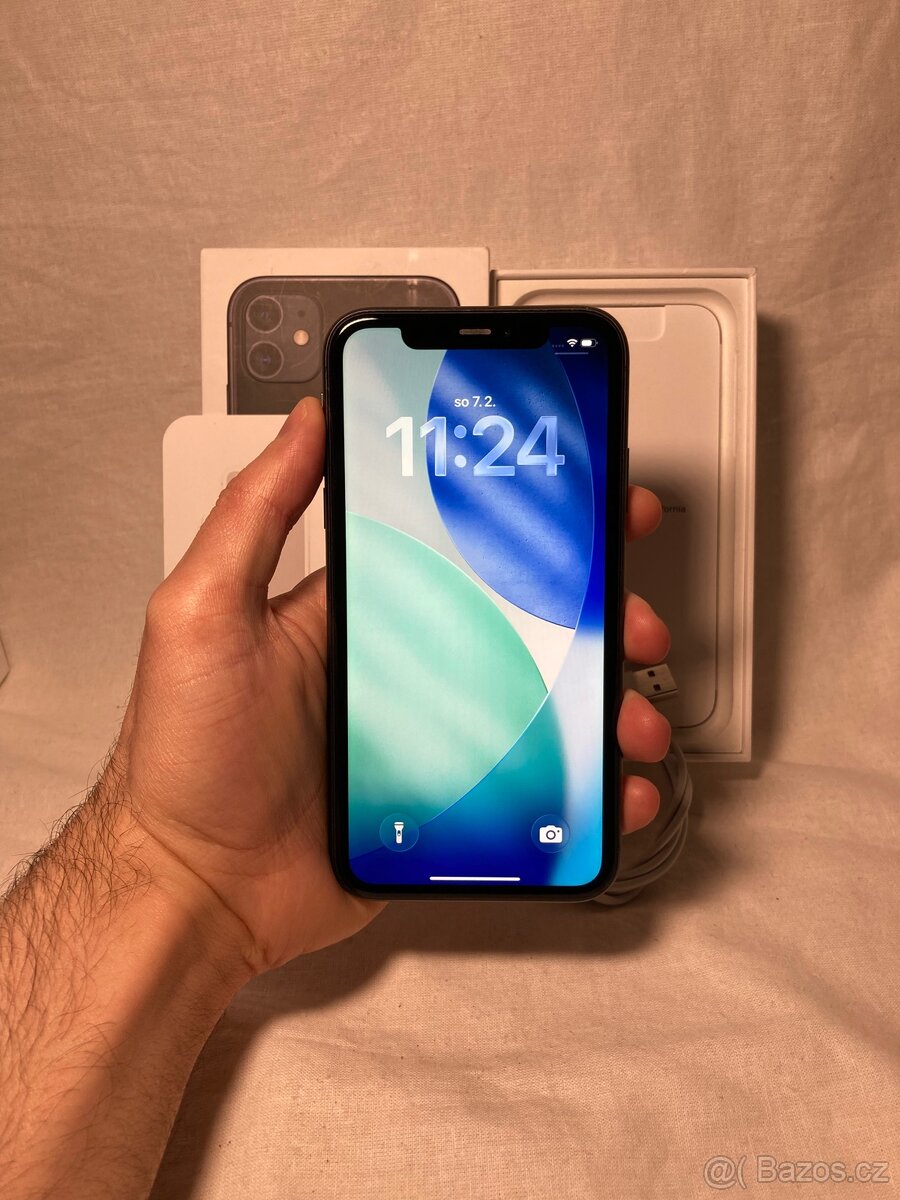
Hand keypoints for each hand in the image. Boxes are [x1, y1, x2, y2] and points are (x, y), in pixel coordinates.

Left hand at [108, 396, 669, 978]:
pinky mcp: (446, 804)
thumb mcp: (204, 613)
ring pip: (541, 703)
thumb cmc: (186, 757)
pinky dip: (585, 789)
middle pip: (519, 621)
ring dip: (602, 700)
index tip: (583, 496)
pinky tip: (613, 791)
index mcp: (357, 609)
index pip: (457, 543)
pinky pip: (533, 787)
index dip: (525, 520)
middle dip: (591, 612)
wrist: (193, 891)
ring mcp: (430, 736)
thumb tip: (307, 421)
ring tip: (631, 715)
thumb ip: (254, 514)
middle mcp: (401, 664)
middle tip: (630, 616)